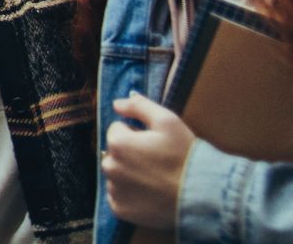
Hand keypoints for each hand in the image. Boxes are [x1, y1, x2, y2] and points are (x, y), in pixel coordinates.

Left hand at [103, 92, 194, 230]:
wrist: (202, 196)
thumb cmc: (185, 156)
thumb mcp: (167, 121)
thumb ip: (138, 106)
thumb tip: (117, 103)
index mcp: (118, 143)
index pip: (118, 129)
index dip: (137, 133)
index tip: (155, 143)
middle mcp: (110, 166)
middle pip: (115, 153)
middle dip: (130, 153)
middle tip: (157, 162)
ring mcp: (114, 190)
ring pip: (116, 174)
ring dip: (129, 174)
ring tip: (156, 179)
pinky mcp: (120, 209)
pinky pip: (119, 196)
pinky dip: (130, 195)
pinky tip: (150, 194)